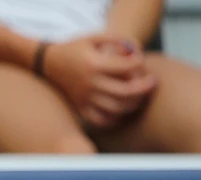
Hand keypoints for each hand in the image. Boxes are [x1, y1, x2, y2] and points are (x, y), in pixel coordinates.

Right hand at [41, 34, 155, 128]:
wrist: (47, 63)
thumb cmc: (74, 49)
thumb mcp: (93, 37)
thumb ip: (116, 40)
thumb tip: (136, 51)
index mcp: (94, 65)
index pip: (127, 67)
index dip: (140, 62)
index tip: (140, 60)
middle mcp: (90, 84)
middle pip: (126, 92)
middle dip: (145, 87)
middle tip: (153, 82)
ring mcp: (84, 99)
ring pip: (117, 109)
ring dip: (135, 104)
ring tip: (140, 96)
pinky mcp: (80, 108)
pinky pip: (102, 121)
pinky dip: (117, 119)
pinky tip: (124, 111)